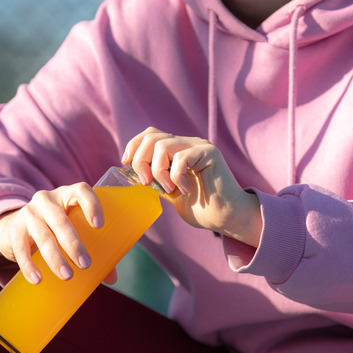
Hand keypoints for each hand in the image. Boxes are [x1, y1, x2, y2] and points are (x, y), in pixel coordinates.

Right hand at [0, 183, 116, 284]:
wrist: (16, 226)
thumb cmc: (55, 228)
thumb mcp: (73, 229)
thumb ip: (94, 247)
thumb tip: (111, 277)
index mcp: (67, 195)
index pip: (81, 191)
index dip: (91, 205)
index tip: (99, 226)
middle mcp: (47, 200)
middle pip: (60, 220)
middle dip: (74, 244)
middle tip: (85, 264)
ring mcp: (29, 213)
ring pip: (43, 235)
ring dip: (55, 257)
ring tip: (67, 275)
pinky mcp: (14, 229)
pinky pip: (21, 248)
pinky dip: (29, 265)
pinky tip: (38, 279)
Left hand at [122, 127, 261, 246]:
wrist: (227, 218)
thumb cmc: (202, 208)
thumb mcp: (170, 192)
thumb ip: (155, 180)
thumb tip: (134, 175)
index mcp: (178, 149)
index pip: (149, 134)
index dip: (134, 145)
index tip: (125, 163)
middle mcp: (188, 143)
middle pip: (152, 137)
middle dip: (141, 161)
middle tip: (147, 183)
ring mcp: (199, 146)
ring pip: (163, 146)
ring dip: (158, 171)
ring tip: (169, 189)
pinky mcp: (209, 153)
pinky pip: (181, 157)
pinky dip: (176, 176)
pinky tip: (185, 190)